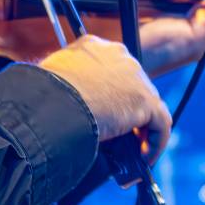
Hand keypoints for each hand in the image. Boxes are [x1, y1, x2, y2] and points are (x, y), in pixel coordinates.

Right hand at [38, 35, 171, 163]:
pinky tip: (144, 157)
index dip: (111, 92)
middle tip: (120, 133)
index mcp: (93, 47)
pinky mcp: (145, 100)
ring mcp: (134, 76)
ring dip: (142, 127)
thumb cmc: (43, 95)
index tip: (105, 111)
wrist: (53, 103)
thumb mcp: (53, 81)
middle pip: (132, 85)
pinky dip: (155, 142)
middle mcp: (118, 55)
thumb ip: (67, 85)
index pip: (111, 70)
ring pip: (148, 104)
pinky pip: (160, 123)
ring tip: (134, 149)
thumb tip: (66, 103)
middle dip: (128, 109)